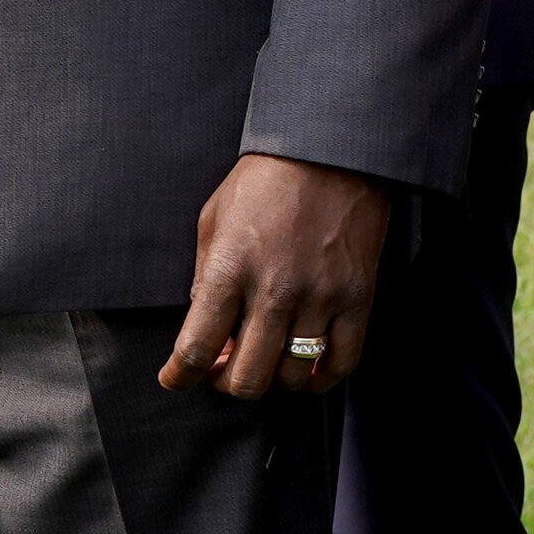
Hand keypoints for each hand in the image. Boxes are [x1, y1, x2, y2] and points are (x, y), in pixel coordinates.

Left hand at [165, 152, 389, 399]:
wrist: (330, 149)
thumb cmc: (265, 179)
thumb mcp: (214, 218)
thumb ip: (204, 276)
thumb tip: (207, 329)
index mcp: (229, 269)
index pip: (195, 348)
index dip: (179, 375)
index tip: (176, 377)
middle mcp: (274, 291)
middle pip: (246, 378)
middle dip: (226, 384)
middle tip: (223, 369)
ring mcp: (320, 297)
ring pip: (292, 377)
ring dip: (272, 379)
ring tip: (266, 359)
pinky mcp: (358, 297)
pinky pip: (341, 362)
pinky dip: (321, 378)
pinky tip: (308, 370)